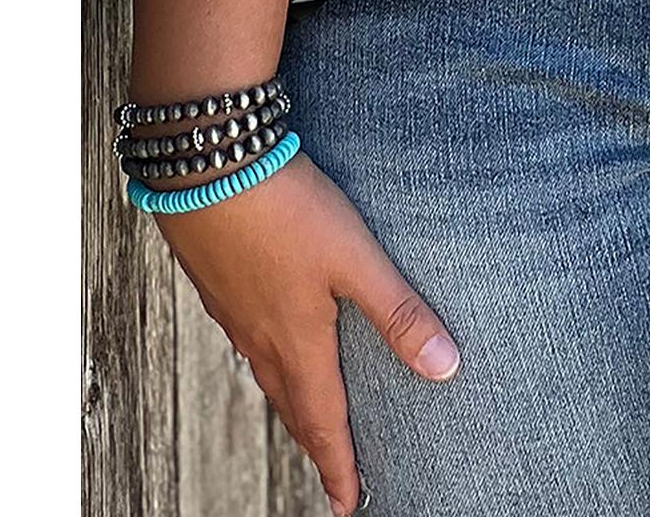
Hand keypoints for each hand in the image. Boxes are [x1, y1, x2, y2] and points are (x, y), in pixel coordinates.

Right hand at [150, 151, 459, 515]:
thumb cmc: (284, 209)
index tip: (349, 503)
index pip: (324, 420)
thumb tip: (445, 367)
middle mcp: (260, 337)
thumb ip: (397, 309)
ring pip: (265, 372)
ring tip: (306, 414)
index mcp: (297, 341)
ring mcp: (233, 310)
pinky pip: (245, 338)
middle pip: (292, 405)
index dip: (339, 465)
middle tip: (332, 472)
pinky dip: (265, 359)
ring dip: (290, 402)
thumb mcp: (354, 257)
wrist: (205, 165)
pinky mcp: (218, 280)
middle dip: (315, 441)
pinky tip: (268, 340)